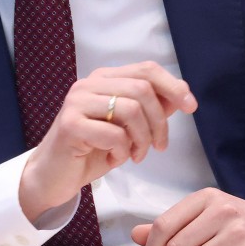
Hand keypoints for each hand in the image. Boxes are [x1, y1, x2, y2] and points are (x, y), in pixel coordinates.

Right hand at [19, 61, 197, 220]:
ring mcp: (76, 103)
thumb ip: (150, 108)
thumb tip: (181, 94)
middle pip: (142, 89)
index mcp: (102, 79)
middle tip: (158, 146)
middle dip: (159, 122)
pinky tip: (115, 158)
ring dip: (143, 139)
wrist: (53, 176)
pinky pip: (115, 134)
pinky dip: (123, 151)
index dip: (173, 86)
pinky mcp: (70, 125)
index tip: (191, 107)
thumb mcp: (127, 128)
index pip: (146, 69)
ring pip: (131, 110)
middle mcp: (87, 85)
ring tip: (137, 155)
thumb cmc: (91, 150)